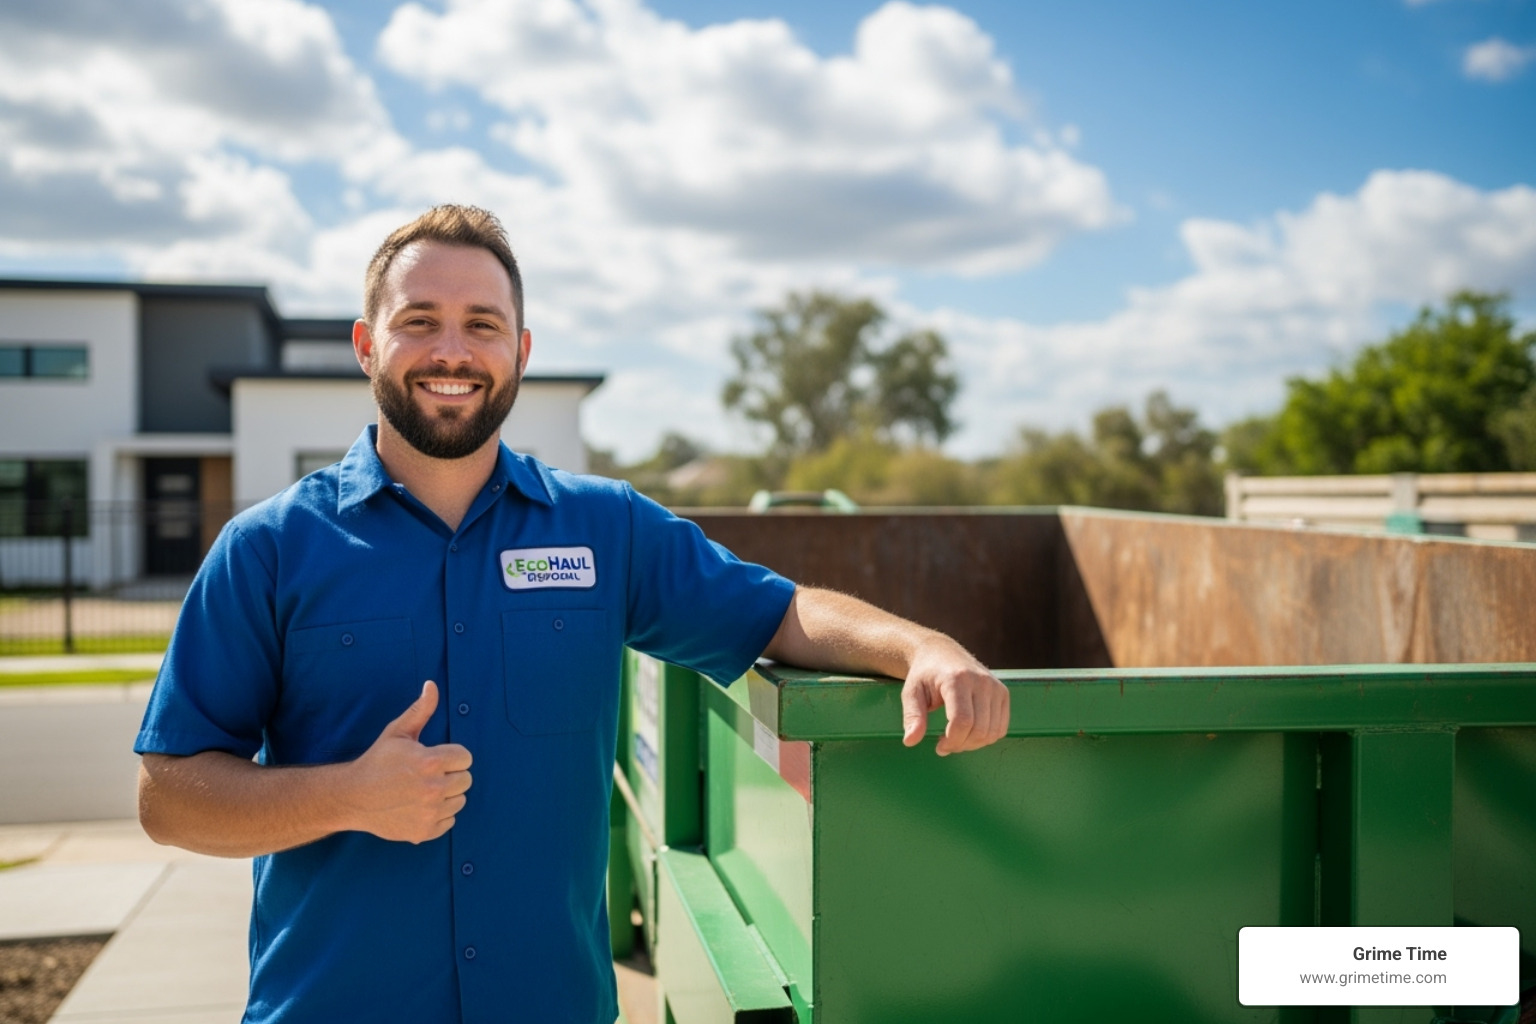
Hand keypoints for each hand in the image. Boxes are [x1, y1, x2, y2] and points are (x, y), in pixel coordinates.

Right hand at [340, 681, 472, 842]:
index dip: (452, 756)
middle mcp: (433, 789)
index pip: (465, 758)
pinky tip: (420, 807)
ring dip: (447, 796)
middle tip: (428, 775)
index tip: (436, 758)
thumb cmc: (377, 762)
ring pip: (459, 801)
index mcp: (430, 762)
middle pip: (466, 780)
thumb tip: (432, 685)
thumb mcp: (397, 733)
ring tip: (423, 791)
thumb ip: (420, 710)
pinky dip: (439, 816)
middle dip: (451, 775)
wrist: (352, 797)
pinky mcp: (425, 831)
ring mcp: (430, 812)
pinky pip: (450, 821)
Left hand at [900, 641, 1009, 755]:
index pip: (962, 720)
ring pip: (992, 732)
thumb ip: (912, 716)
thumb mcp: (911, 692)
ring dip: (973, 744)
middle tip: (945, 744)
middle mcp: (980, 681)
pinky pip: (1001, 728)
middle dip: (961, 745)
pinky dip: (986, 738)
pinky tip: (969, 733)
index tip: (939, 746)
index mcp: (957, 679)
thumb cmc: (924, 674)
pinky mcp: (1002, 693)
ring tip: (956, 738)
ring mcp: (995, 687)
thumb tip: (910, 741)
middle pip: (979, 729)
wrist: (941, 653)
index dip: (952, 741)